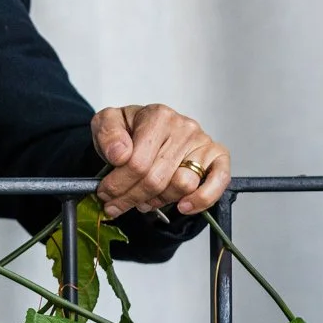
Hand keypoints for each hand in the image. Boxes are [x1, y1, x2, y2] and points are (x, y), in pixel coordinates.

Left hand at [90, 104, 231, 217]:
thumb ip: (107, 133)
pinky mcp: (218, 156)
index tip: (105, 193)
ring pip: (182, 185)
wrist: (146, 126)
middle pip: (156, 178)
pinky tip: (182, 207)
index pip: (137, 162)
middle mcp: (184, 128)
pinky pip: (218, 182)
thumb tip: (119, 154)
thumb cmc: (130, 129)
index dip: (118, 184)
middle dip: (131, 197)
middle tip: (115, 205)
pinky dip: (201, 199)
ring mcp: (203, 142)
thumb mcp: (106, 122)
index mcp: (157, 116)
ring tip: (142, 201)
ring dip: (159, 200)